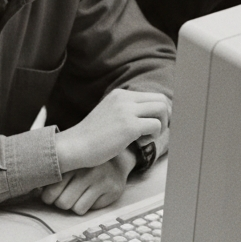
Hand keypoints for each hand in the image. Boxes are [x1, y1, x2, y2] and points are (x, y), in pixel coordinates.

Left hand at [39, 148, 135, 214]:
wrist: (117, 158)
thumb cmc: (83, 163)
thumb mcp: (66, 162)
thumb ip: (49, 172)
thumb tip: (30, 191)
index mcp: (72, 161)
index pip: (50, 191)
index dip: (48, 197)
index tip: (51, 193)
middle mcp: (87, 170)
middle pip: (62, 203)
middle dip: (61, 202)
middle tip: (66, 194)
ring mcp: (101, 180)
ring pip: (76, 209)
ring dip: (74, 205)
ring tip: (79, 193)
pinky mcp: (112, 191)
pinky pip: (90, 209)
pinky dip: (87, 205)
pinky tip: (91, 194)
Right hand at [55, 89, 170, 172]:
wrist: (75, 146)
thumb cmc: (92, 137)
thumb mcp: (109, 114)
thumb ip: (126, 111)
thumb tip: (149, 118)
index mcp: (120, 94)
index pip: (153, 95)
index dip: (160, 111)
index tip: (154, 124)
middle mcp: (124, 98)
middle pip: (161, 99)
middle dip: (165, 117)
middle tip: (154, 131)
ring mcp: (127, 111)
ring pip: (162, 109)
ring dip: (160, 126)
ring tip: (145, 137)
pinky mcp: (129, 126)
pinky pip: (155, 125)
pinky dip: (153, 136)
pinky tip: (140, 143)